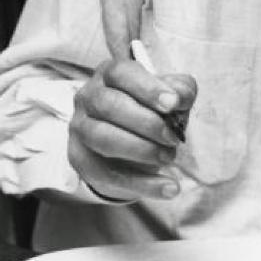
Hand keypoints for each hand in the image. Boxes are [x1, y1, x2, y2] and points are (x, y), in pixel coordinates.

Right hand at [68, 58, 196, 201]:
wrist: (134, 145)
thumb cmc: (154, 111)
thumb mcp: (172, 96)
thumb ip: (181, 90)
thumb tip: (179, 98)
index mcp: (111, 74)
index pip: (122, 73)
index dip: (148, 88)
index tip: (173, 104)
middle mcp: (88, 96)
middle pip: (109, 105)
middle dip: (147, 123)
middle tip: (174, 139)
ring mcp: (80, 127)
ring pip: (102, 137)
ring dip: (140, 150)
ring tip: (169, 158)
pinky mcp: (80, 158)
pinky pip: (104, 173)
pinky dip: (140, 183)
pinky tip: (168, 187)